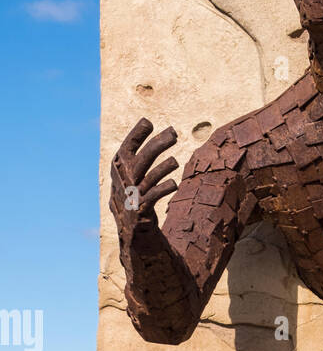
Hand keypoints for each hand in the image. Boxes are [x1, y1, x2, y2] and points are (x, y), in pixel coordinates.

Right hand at [110, 117, 178, 236]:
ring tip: (176, 161)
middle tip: (174, 133)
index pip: (127, 148)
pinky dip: (163, 189)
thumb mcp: (131, 175)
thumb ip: (137, 153)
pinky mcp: (141, 209)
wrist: (131, 229)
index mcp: (118, 169)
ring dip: (162, 168)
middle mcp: (124, 180)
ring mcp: (132, 195)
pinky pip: (153, 197)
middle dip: (158, 145)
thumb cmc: (134, 196)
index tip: (148, 122)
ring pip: (149, 178)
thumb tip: (146, 122)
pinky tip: (174, 183)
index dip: (136, 135)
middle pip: (142, 159)